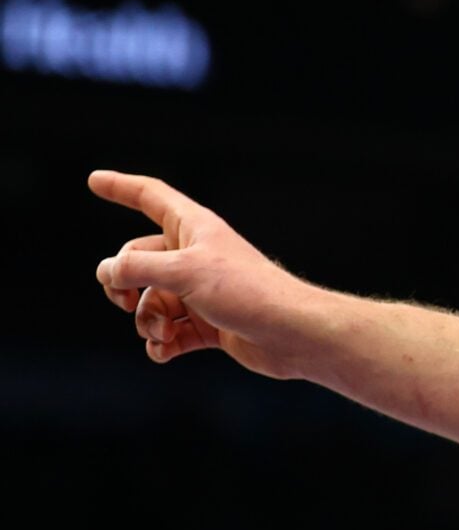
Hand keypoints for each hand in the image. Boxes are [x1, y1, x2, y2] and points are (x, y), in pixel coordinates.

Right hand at [90, 170, 314, 379]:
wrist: (292, 335)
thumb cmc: (246, 292)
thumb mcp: (184, 272)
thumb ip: (137, 268)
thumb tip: (107, 271)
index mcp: (194, 229)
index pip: (151, 197)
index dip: (121, 187)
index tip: (94, 178)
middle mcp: (196, 256)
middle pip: (137, 260)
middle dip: (124, 284)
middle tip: (126, 303)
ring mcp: (201, 291)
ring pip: (151, 301)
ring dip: (146, 320)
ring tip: (162, 332)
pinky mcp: (208, 324)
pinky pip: (168, 331)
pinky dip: (161, 343)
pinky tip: (164, 350)